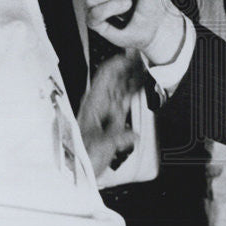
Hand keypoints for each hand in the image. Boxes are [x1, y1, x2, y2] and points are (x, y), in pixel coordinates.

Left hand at [77, 52, 141, 175]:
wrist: (79, 170)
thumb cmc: (83, 155)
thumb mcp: (100, 147)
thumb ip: (117, 139)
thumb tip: (132, 135)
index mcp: (93, 103)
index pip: (105, 75)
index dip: (118, 62)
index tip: (132, 55)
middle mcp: (99, 104)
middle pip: (116, 78)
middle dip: (129, 67)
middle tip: (144, 58)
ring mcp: (106, 111)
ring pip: (122, 87)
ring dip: (133, 77)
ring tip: (146, 67)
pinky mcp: (112, 119)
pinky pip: (125, 99)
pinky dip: (134, 90)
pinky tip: (142, 85)